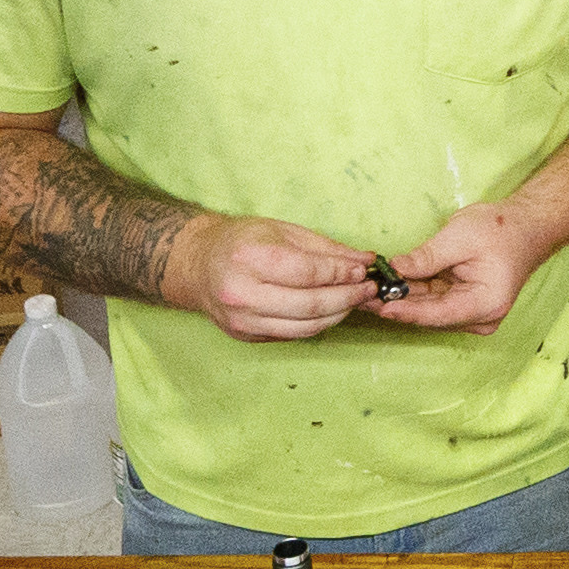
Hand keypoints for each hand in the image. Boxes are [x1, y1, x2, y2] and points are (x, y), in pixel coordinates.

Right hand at [171, 213, 386, 341]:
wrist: (199, 265)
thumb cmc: (243, 241)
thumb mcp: (283, 231)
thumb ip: (325, 248)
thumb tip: (364, 260)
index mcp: (250, 257)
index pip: (308, 272)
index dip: (341, 273)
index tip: (363, 270)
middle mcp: (243, 293)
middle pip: (310, 304)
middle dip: (347, 298)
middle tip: (368, 289)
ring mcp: (243, 320)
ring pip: (305, 327)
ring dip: (337, 315)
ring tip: (354, 301)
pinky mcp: (246, 337)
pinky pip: (292, 335)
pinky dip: (317, 324)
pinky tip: (331, 311)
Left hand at [374, 202, 553, 333]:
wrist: (528, 226)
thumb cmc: (502, 229)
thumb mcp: (460, 237)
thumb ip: (426, 257)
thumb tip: (393, 270)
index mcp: (485, 304)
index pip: (437, 314)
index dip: (406, 311)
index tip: (379, 306)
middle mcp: (480, 318)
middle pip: (431, 316)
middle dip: (397, 304)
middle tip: (362, 296)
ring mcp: (473, 314)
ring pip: (429, 310)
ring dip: (402, 299)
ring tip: (369, 290)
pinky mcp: (465, 305)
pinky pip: (435, 302)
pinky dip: (413, 293)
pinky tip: (389, 287)